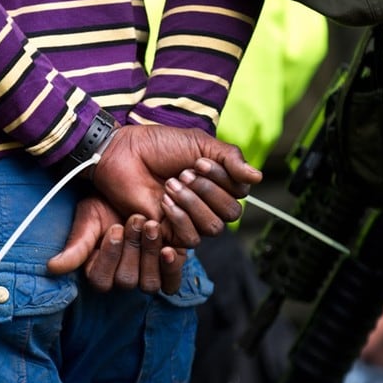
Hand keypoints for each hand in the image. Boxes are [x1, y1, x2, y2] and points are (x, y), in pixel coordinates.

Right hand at [48, 195, 185, 293]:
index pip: (101, 280)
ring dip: (150, 255)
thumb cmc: (107, 204)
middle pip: (127, 281)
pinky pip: (171, 282)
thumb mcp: (89, 220)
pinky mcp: (168, 266)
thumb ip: (77, 246)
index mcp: (100, 269)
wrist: (135, 186)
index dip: (109, 256)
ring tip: (151, 226)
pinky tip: (169, 249)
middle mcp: (122, 276)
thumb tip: (52, 268)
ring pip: (149, 284)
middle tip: (135, 220)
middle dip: (131, 249)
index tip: (114, 228)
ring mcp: (146, 273)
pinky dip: (171, 267)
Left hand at [92, 125, 261, 246]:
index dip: (224, 178)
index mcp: (218, 181)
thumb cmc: (158, 145)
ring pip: (213, 227)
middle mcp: (207, 203)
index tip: (199, 161)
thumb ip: (230, 158)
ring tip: (171, 184)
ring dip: (194, 204)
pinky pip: (191, 239)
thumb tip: (259, 178)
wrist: (124, 153)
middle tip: (184, 173)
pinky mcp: (170, 233)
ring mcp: (189, 219)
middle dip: (209, 191)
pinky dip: (180, 218)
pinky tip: (164, 201)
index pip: (241, 192)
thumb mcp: (199, 143)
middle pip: (231, 213)